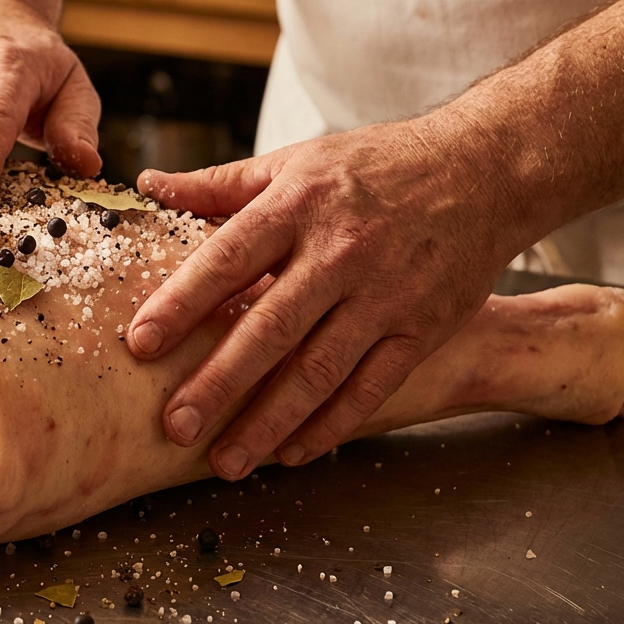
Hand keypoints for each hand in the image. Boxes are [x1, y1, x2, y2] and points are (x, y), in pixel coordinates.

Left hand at [128, 118, 529, 479]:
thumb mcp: (294, 162)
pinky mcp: (422, 327)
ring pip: (319, 369)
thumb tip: (149, 186)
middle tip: (175, 426)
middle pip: (269, 327)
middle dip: (219, 383)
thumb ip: (219, 184)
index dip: (181, 303)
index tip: (140, 344)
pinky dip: (331, 424)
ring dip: (270, 421)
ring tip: (227, 461)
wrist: (483, 168)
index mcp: (297, 206)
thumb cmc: (375, 166)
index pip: (226, 259)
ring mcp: (385, 294)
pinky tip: (293, 452)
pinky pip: (371, 386)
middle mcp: (340, 252)